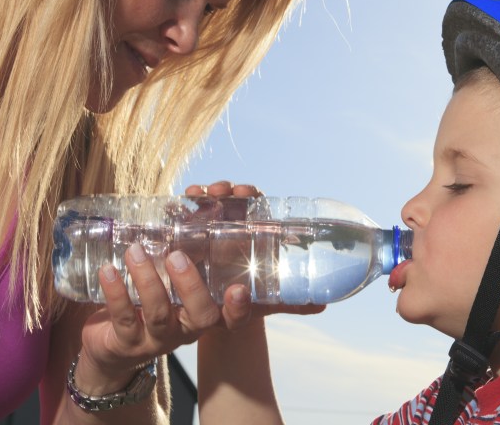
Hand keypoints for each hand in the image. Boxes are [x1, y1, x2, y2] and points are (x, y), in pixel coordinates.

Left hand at [72, 181, 320, 393]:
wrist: (112, 342)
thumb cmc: (150, 297)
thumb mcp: (172, 274)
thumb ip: (188, 244)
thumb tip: (198, 193)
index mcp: (203, 312)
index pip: (232, 318)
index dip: (239, 308)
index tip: (239, 289)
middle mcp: (186, 329)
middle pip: (202, 316)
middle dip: (191, 286)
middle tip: (177, 256)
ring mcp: (156, 339)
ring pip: (158, 314)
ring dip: (147, 280)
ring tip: (135, 251)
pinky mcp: (126, 342)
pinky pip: (123, 318)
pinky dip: (116, 292)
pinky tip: (109, 270)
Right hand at [185, 180, 325, 321]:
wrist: (220, 309)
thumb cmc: (249, 299)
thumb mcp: (267, 300)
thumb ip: (292, 301)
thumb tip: (322, 304)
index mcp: (256, 232)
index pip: (256, 204)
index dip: (251, 194)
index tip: (245, 190)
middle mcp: (234, 225)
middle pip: (231, 199)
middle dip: (226, 189)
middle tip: (220, 190)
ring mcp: (210, 228)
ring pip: (208, 203)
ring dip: (203, 194)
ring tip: (198, 193)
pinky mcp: (188, 236)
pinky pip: (185, 216)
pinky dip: (181, 207)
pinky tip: (177, 202)